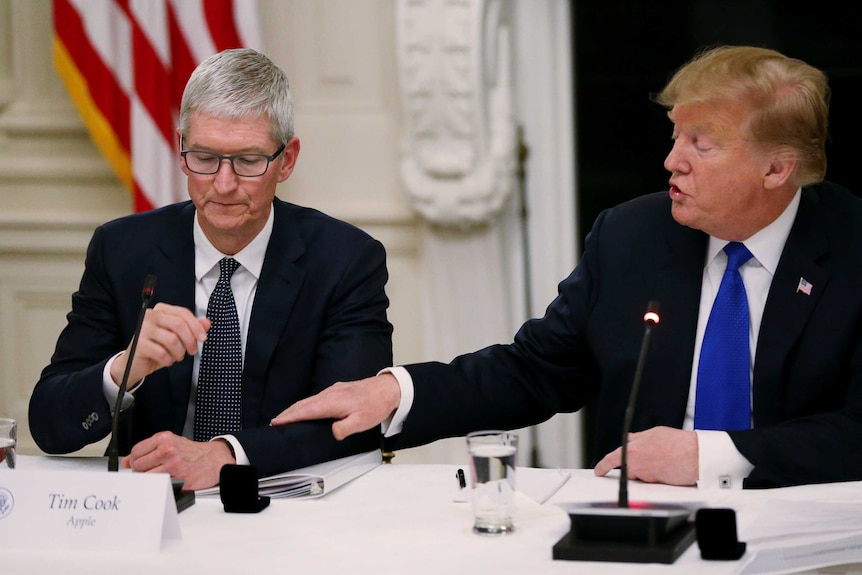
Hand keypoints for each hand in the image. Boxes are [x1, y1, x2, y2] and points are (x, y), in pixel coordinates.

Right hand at [110, 303, 209, 387]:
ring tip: (177, 356)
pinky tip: (166, 360)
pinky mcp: (138, 344)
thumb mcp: (178, 337)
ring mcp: (143, 329)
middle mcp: (151, 316)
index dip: (196, 326)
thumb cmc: (158, 347)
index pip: (183, 313)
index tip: (203, 338)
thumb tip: (206, 323)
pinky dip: (168, 360)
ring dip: (179, 352)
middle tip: (192, 351)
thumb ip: (192, 328)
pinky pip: (161, 352)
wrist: (136, 363)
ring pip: (172, 340)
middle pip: (178, 325)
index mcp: (161, 310)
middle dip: (190, 340)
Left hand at [121, 431, 234, 489]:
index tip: (138, 463)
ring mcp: (173, 466)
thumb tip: (126, 461)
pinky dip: (159, 485)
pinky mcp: (179, 479)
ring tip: (158, 475)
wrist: (214, 459)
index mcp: (164, 439)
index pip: (136, 451)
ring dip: (149, 479)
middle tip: (150, 470)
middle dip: (140, 470)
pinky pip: (159, 485)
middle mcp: (168, 450)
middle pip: (138, 465)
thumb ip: (148, 449)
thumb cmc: (192, 451)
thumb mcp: (170, 442)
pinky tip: (167, 480)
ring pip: (146, 477)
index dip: (134, 460)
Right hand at [270, 373, 400, 439]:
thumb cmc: (376, 404)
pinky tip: (306, 408)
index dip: (289, 417)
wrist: (387, 389)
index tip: (277, 422)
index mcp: (333, 402)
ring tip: (285, 416)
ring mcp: (333, 390)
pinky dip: (306, 404)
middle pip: (303, 404)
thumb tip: (333, 432)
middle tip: (275, 422)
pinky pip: (316, 398)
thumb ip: (345, 428)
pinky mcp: (338, 390)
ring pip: (309, 400)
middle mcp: (330, 394)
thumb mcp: (362, 421)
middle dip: (288, 413)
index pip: (305, 411)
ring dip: (296, 408)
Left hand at [593, 426, 697, 485]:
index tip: (599, 471)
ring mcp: (644, 474)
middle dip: (637, 466)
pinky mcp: (654, 484)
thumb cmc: (679, 443)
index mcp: (633, 447)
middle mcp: (636, 462)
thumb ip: (638, 438)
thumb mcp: (654, 433)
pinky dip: (657, 477)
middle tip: (653, 458)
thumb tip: (629, 440)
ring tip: (664, 461)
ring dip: (648, 471)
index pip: (612, 458)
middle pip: (628, 469)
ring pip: (640, 476)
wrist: (696, 455)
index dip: (603, 466)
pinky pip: (651, 482)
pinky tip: (667, 468)